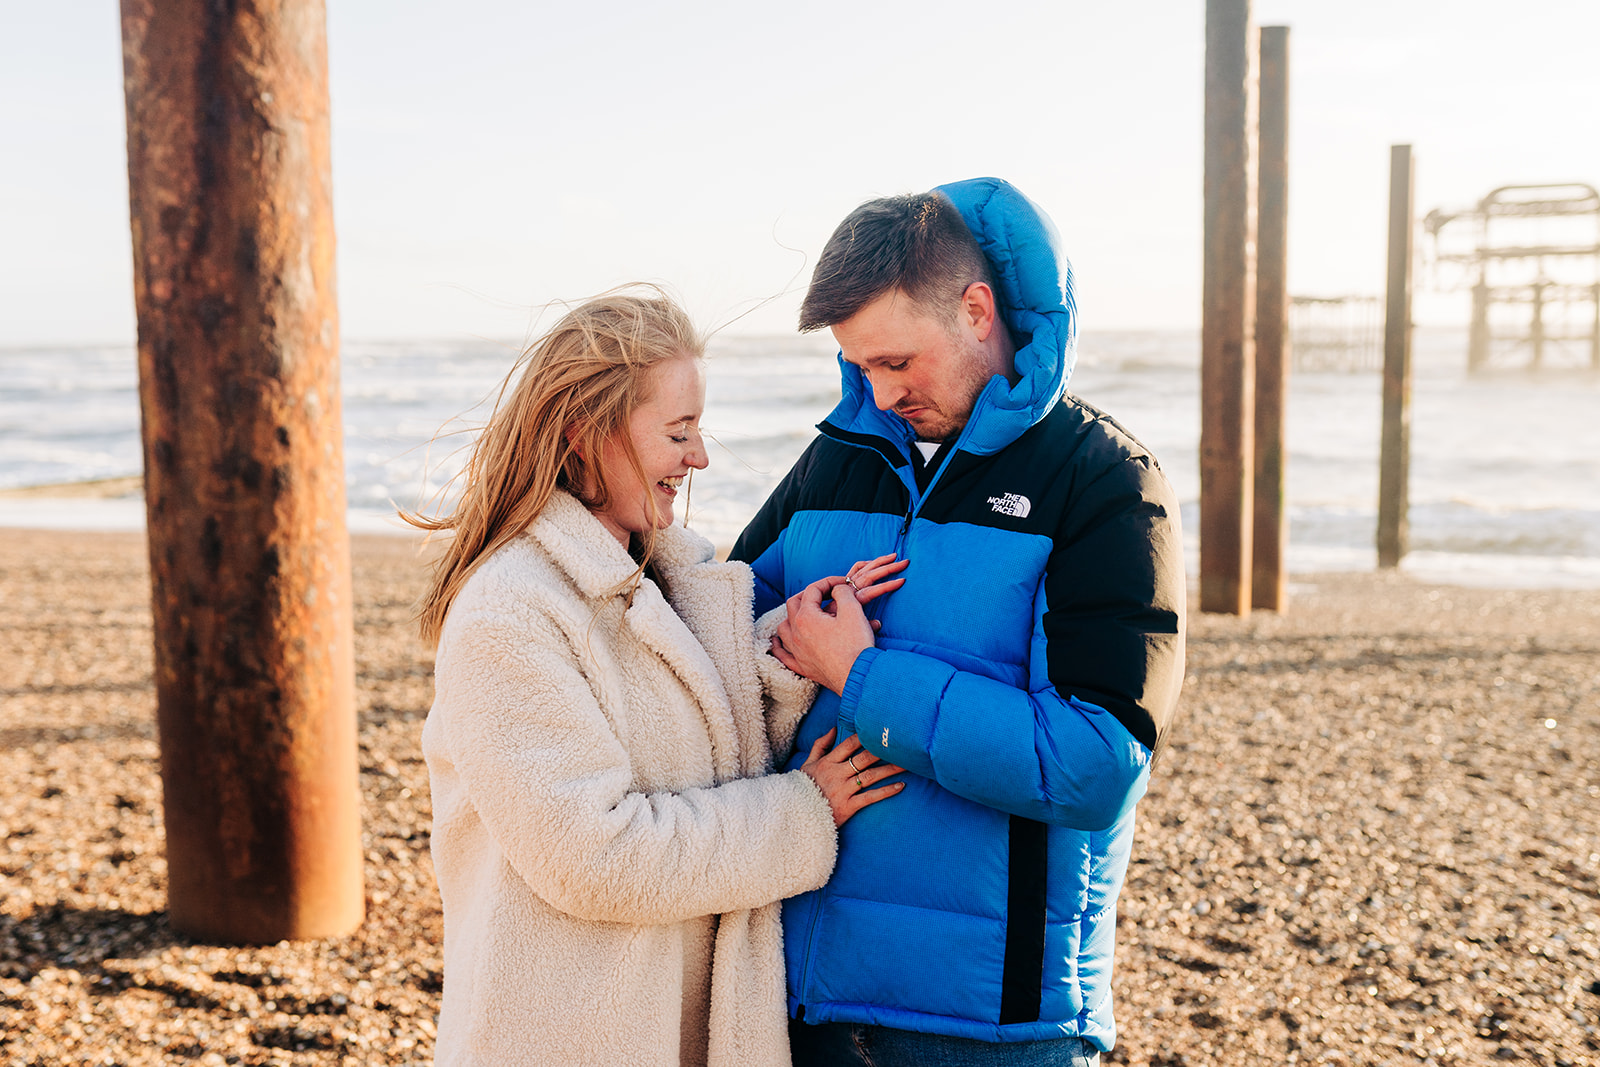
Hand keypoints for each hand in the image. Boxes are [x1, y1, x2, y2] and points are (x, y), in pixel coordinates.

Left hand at [770, 555, 907, 693]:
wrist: (858, 677)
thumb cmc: (856, 645)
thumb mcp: (853, 611)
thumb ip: (843, 593)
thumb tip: (838, 589)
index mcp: (806, 617)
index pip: (812, 590)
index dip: (828, 582)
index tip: (843, 584)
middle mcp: (796, 633)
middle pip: (793, 604)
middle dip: (808, 595)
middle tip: (825, 594)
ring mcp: (797, 652)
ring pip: (783, 628)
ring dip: (792, 617)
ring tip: (804, 614)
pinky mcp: (802, 667)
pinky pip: (783, 655)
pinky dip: (779, 646)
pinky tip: (777, 642)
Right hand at [799, 728, 905, 826]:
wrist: (796, 815)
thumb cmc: (803, 787)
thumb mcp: (807, 764)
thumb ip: (820, 745)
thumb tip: (833, 728)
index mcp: (827, 762)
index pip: (848, 744)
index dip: (864, 736)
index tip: (879, 730)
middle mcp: (836, 774)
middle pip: (863, 758)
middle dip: (883, 752)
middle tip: (900, 746)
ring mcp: (843, 790)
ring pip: (870, 776)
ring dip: (889, 770)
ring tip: (906, 765)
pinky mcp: (848, 806)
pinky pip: (870, 797)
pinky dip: (886, 791)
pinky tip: (900, 787)